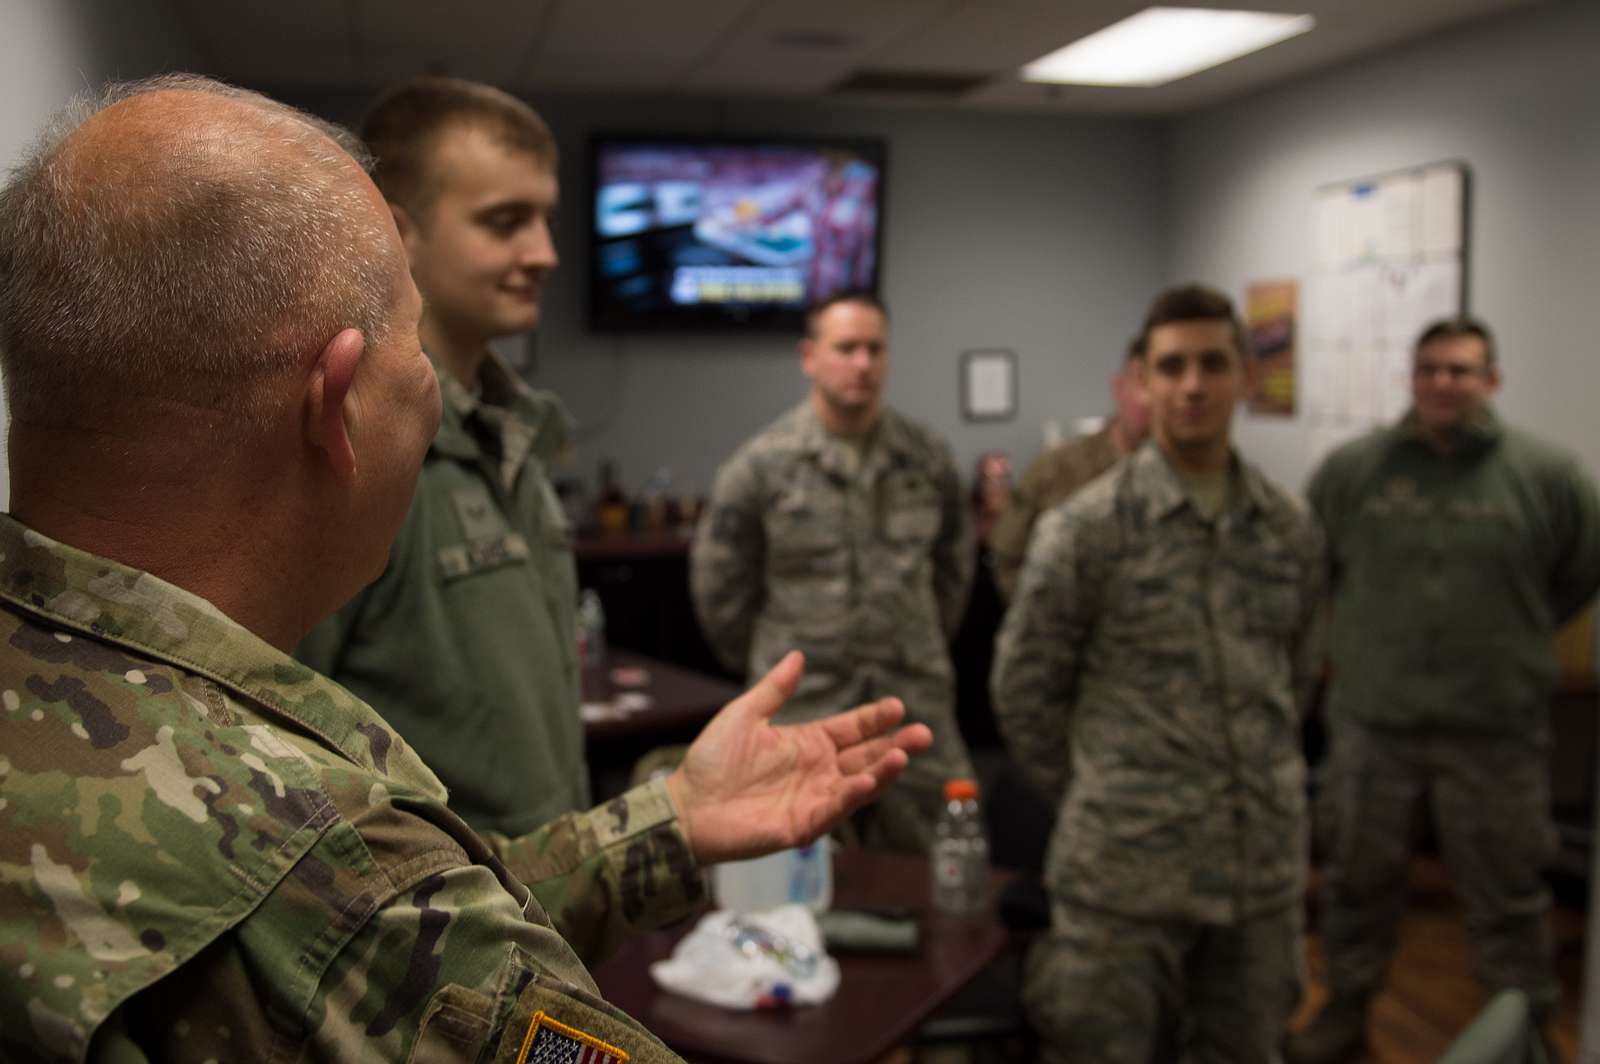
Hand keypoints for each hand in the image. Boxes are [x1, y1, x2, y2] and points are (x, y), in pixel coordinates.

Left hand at [664, 651, 932, 863]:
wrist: (686, 806)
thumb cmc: (711, 762)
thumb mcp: (744, 715)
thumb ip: (774, 690)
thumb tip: (798, 656)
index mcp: (806, 744)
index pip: (851, 730)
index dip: (874, 719)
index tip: (897, 706)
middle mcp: (817, 772)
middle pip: (864, 757)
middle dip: (894, 746)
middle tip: (922, 734)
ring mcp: (813, 799)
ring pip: (857, 784)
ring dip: (881, 772)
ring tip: (902, 755)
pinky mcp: (802, 825)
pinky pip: (833, 810)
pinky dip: (851, 797)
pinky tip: (865, 780)